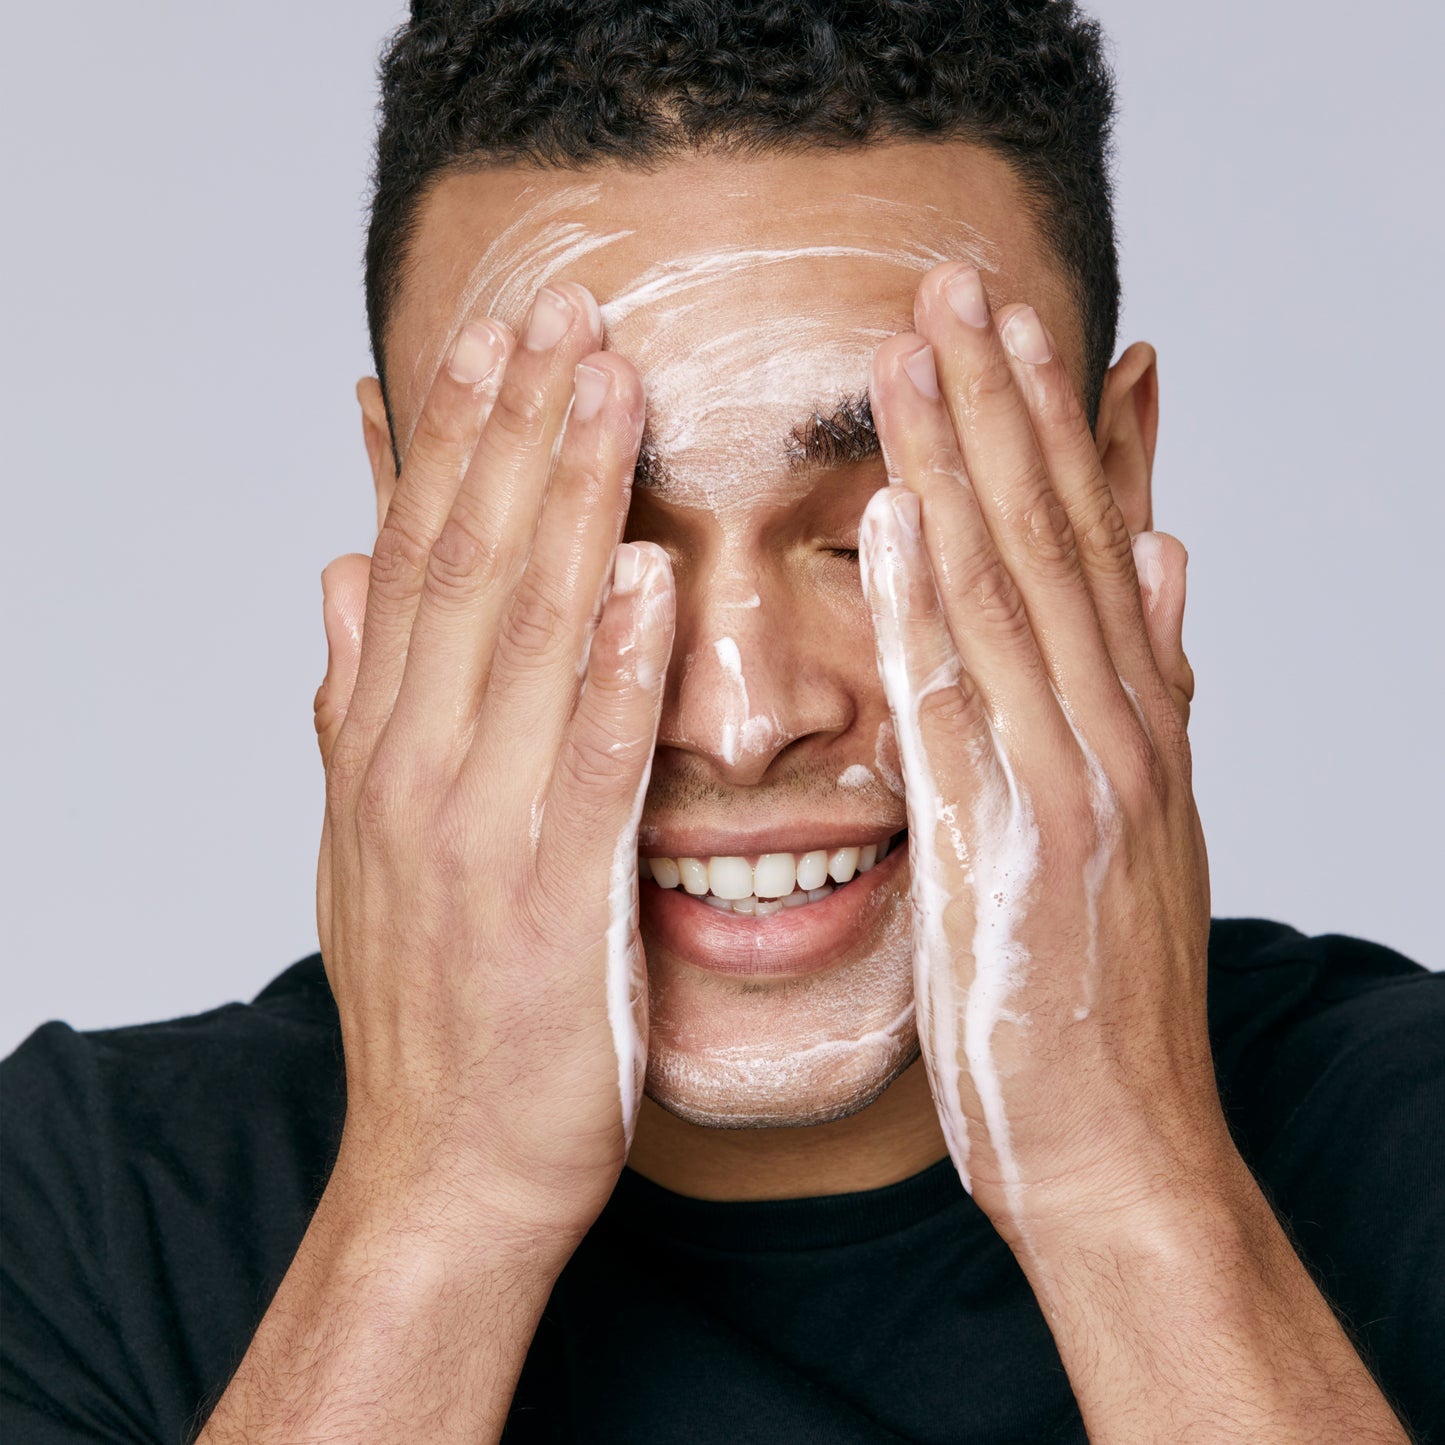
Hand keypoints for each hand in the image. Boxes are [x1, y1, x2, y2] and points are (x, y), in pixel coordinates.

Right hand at [311, 285, 672, 1249]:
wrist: (446, 1163)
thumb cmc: (435, 999)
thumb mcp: (364, 838)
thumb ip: (353, 699)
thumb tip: (335, 572)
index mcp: (380, 743)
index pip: (417, 557)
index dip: (454, 438)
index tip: (493, 336)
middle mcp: (413, 765)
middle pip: (465, 566)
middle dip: (515, 431)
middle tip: (564, 310)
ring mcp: (476, 830)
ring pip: (519, 638)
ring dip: (565, 506)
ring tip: (608, 390)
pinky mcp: (549, 901)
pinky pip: (587, 765)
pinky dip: (612, 668)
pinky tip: (643, 578)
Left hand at [861, 264, 1223, 1250]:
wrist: (1119, 1150)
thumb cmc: (1097, 997)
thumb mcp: (1135, 826)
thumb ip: (1143, 688)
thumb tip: (1161, 559)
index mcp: (1133, 724)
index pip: (1085, 545)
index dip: (1046, 426)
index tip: (1004, 326)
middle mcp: (1117, 735)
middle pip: (1054, 542)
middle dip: (1002, 407)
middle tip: (956, 285)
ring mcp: (1079, 788)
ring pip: (1014, 598)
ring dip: (966, 467)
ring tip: (922, 353)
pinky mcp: (1025, 854)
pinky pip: (965, 710)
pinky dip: (931, 609)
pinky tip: (896, 522)